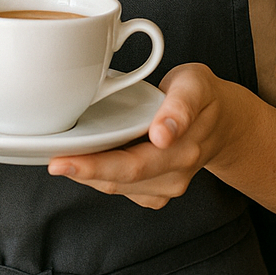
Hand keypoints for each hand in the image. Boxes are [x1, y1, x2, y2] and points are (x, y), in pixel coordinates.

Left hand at [47, 63, 235, 208]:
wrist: (224, 121)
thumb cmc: (203, 95)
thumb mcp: (196, 84)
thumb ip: (181, 105)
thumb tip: (162, 134)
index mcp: (181, 146)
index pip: (132, 164)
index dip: (94, 166)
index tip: (62, 162)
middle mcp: (174, 173)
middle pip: (120, 180)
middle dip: (82, 172)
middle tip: (51, 161)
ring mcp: (167, 186)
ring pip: (118, 187)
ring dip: (89, 176)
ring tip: (60, 157)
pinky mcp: (158, 190)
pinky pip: (123, 189)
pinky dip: (100, 177)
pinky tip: (84, 161)